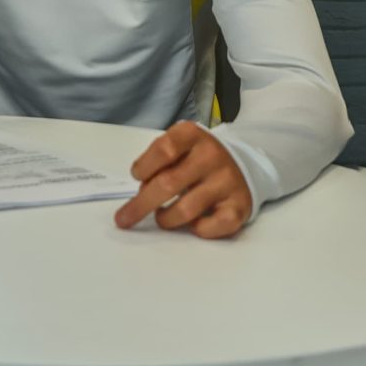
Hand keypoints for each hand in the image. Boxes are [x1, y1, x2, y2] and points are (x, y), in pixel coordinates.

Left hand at [114, 121, 252, 238]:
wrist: (241, 163)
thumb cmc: (196, 156)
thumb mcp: (178, 146)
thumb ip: (159, 162)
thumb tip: (142, 191)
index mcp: (192, 135)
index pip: (163, 150)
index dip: (144, 167)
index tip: (136, 177)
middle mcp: (211, 156)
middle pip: (168, 183)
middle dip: (141, 204)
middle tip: (124, 218)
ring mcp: (227, 181)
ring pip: (186, 210)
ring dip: (166, 219)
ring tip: (162, 217)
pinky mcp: (240, 206)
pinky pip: (211, 227)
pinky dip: (197, 230)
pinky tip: (192, 223)